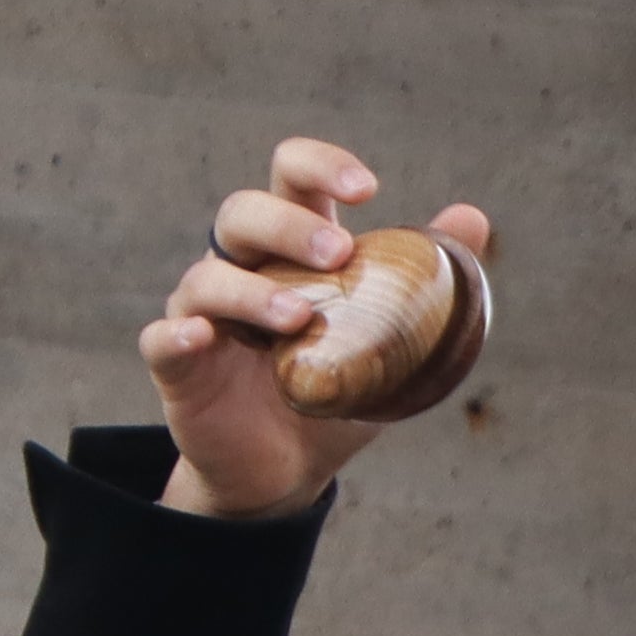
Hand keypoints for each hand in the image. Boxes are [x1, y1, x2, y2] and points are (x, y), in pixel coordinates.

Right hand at [146, 137, 497, 521]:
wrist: (289, 466)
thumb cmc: (339, 387)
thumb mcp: (391, 337)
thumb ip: (424, 279)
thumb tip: (473, 219)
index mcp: (292, 250)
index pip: (294, 182)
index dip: (320, 168)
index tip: (367, 189)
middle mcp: (242, 268)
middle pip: (242, 214)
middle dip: (288, 225)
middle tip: (337, 252)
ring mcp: (204, 313)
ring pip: (206, 277)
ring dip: (253, 290)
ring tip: (300, 316)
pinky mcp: (177, 364)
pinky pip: (162, 339)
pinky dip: (179, 333)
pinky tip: (205, 336)